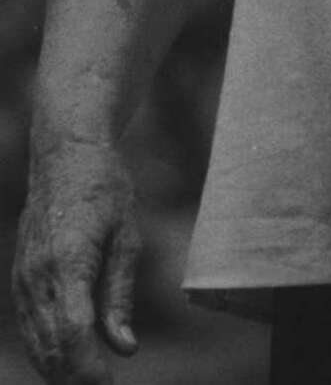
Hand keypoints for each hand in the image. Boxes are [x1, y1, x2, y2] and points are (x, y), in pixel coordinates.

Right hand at [12, 137, 139, 382]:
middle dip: (75, 377)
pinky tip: (66, 361)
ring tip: (89, 380)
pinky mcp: (20, 277)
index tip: (109, 383)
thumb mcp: (126, 236)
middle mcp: (37, 274)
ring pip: (35, 342)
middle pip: (50, 346)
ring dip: (59, 370)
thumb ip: (119, 295)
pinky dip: (45, 350)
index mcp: (67, 261)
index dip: (88, 368)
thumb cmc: (105, 188)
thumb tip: (124, 349)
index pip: (72, 333)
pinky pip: (28, 326)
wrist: (66, 153)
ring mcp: (23, 277)